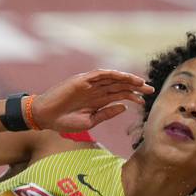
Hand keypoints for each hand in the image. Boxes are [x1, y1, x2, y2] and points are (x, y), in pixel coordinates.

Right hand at [30, 70, 152, 132]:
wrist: (45, 117)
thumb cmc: (63, 121)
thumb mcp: (89, 121)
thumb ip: (106, 113)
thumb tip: (124, 107)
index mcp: (97, 100)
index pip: (119, 95)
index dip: (133, 96)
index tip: (145, 101)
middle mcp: (95, 90)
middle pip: (119, 85)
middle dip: (135, 87)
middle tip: (150, 90)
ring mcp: (89, 84)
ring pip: (112, 78)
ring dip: (126, 79)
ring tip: (140, 82)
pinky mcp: (81, 80)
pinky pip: (99, 74)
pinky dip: (111, 74)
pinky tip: (122, 76)